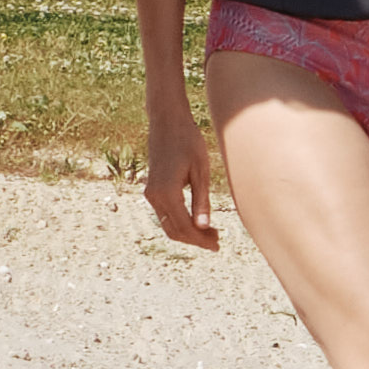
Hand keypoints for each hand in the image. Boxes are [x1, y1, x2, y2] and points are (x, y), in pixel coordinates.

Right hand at [144, 113, 220, 252]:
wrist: (167, 122)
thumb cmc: (188, 142)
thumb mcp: (201, 171)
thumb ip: (201, 200)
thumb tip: (204, 227)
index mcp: (167, 193)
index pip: (184, 227)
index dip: (201, 240)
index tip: (217, 245)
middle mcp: (154, 196)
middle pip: (174, 230)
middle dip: (195, 240)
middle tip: (217, 241)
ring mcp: (150, 193)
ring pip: (167, 224)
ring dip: (187, 232)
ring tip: (211, 233)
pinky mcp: (152, 189)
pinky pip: (165, 214)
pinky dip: (180, 222)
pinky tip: (197, 221)